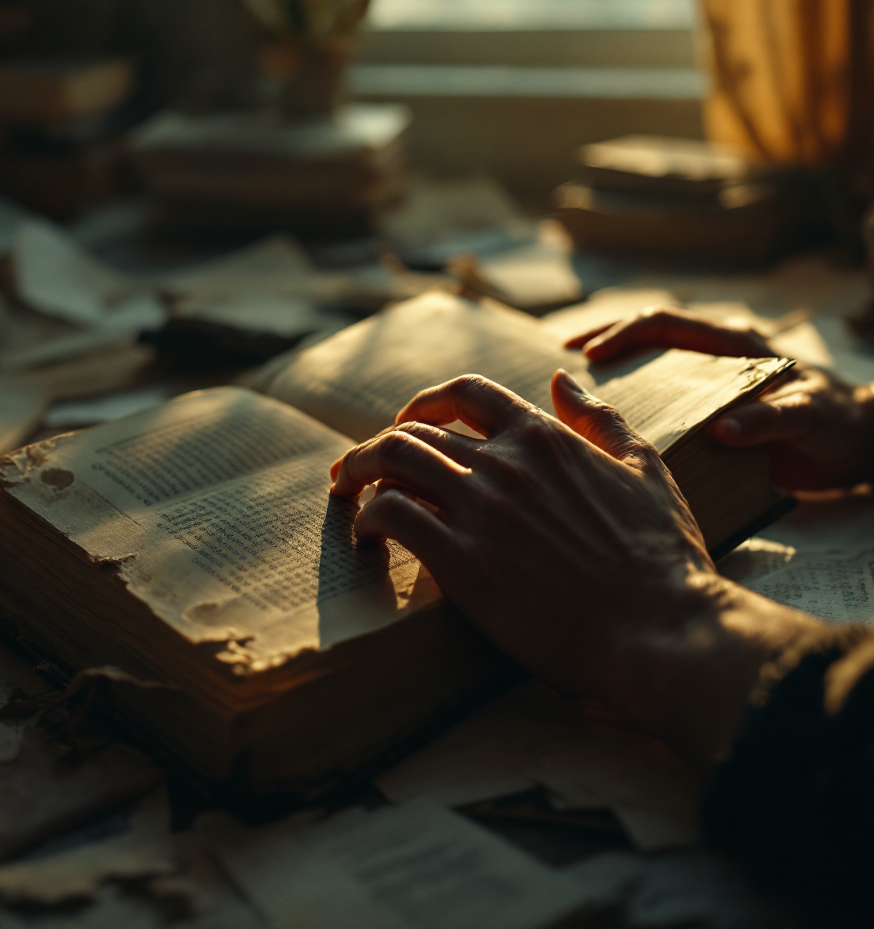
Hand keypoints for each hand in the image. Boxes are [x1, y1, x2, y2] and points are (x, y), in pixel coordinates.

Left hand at [330, 373, 817, 764]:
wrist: (662, 631)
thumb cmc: (662, 559)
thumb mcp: (644, 469)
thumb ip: (600, 419)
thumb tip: (561, 377)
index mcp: (544, 438)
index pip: (466, 392)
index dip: (425, 401)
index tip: (406, 421)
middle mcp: (505, 462)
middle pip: (414, 429)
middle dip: (377, 445)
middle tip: (358, 469)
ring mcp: (479, 507)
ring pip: (391, 460)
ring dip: (359, 471)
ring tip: (347, 493)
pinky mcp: (460, 559)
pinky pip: (389, 514)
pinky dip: (368, 518)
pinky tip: (368, 537)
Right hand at [567, 307, 873, 491]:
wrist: (861, 446)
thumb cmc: (838, 424)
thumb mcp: (808, 418)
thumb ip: (768, 420)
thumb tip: (722, 430)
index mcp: (734, 345)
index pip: (665, 324)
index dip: (624, 334)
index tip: (590, 354)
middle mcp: (715, 357)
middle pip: (647, 334)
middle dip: (604, 338)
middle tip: (564, 355)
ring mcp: (710, 382)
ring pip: (650, 362)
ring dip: (614, 366)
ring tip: (574, 382)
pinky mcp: (709, 410)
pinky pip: (660, 397)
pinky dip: (631, 398)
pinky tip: (609, 420)